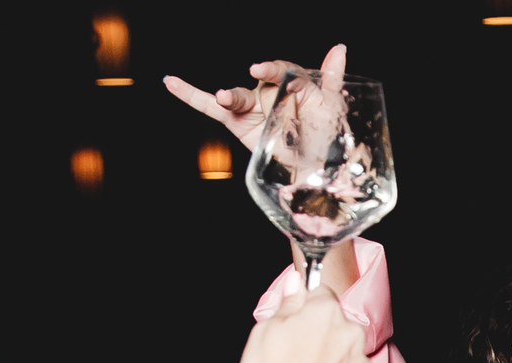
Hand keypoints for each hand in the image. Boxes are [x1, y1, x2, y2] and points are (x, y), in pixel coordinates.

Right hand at [163, 44, 347, 152]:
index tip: (264, 69)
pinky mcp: (236, 121)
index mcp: (293, 84)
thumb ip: (331, 77)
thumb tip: (339, 48)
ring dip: (229, 96)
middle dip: (259, 79)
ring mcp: (252, 106)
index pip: (283, 71)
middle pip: (261, 83)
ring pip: (237, 97)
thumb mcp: (333, 106)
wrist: (315, 166)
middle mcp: (270, 91)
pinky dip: (190, 95)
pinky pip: (210, 107)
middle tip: (256, 72)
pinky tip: (172, 83)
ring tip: (223, 97)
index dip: (275, 69)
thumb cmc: (326, 134)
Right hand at [234, 284, 369, 362]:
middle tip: (297, 356)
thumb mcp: (265, 329)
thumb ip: (288, 304)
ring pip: (347, 356)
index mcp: (326, 312)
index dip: (306, 309)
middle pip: (338, 326)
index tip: (296, 323)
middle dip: (322, 336)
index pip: (321, 296)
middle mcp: (350, 335)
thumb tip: (296, 284)